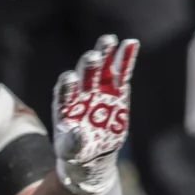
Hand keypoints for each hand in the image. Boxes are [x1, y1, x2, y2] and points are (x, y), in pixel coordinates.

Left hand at [52, 34, 138, 194]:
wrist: (92, 154)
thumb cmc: (75, 151)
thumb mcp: (70, 152)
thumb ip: (71, 143)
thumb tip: (78, 133)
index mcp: (64, 106)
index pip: (64, 92)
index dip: (66, 85)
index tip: (70, 79)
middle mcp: (81, 93)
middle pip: (84, 75)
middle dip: (88, 66)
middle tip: (92, 57)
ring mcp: (99, 91)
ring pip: (102, 69)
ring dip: (105, 54)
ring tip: (109, 40)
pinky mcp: (117, 92)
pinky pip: (122, 73)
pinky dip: (126, 59)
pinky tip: (131, 43)